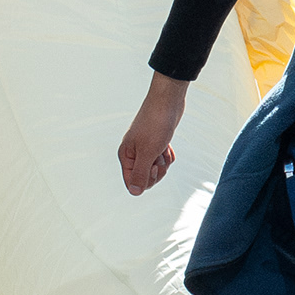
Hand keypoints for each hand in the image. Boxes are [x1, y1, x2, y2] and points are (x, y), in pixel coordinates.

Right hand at [119, 73, 189, 195]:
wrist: (167, 102)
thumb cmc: (156, 124)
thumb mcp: (148, 152)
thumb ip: (141, 173)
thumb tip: (135, 193)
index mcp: (126, 156)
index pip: (132, 182)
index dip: (146, 180)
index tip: (153, 166)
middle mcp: (133, 154)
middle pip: (145, 178)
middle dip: (157, 171)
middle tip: (159, 157)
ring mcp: (145, 149)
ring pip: (156, 169)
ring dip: (163, 162)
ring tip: (164, 148)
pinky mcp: (156, 145)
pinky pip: (163, 160)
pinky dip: (168, 155)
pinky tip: (168, 145)